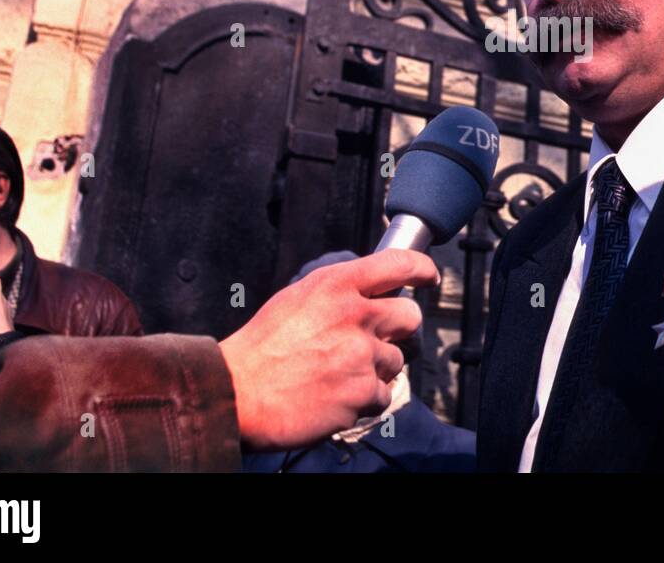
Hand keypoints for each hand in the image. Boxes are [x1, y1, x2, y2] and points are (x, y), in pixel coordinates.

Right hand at [219, 249, 438, 450]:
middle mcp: (355, 315)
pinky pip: (383, 395)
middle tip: (372, 341)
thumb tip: (371, 292)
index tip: (428, 276)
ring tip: (336, 375)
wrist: (235, 393)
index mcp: (336, 285)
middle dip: (397, 330)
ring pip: (395, 361)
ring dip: (374, 370)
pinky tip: (335, 397)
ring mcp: (361, 355)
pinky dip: (364, 400)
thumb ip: (338, 292)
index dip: (421, 269)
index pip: (398, 263)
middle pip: (410, 316)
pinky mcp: (361, 393)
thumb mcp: (297, 298)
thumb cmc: (261, 348)